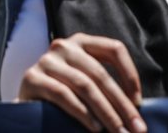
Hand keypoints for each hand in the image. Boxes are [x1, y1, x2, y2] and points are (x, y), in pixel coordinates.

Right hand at [15, 33, 146, 132]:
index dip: (130, 75)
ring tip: (118, 131)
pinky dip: (83, 113)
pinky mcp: (32, 78)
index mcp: (81, 43)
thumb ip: (105, 85)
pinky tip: (95, 128)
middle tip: (137, 128)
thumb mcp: (87, 84)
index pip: (114, 49)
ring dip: (106, 112)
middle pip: (100, 74)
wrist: (28, 109)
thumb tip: (136, 106)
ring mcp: (46, 60)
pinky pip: (63, 95)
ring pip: (85, 85)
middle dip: (122, 104)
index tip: (139, 102)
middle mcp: (63, 46)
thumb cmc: (64, 98)